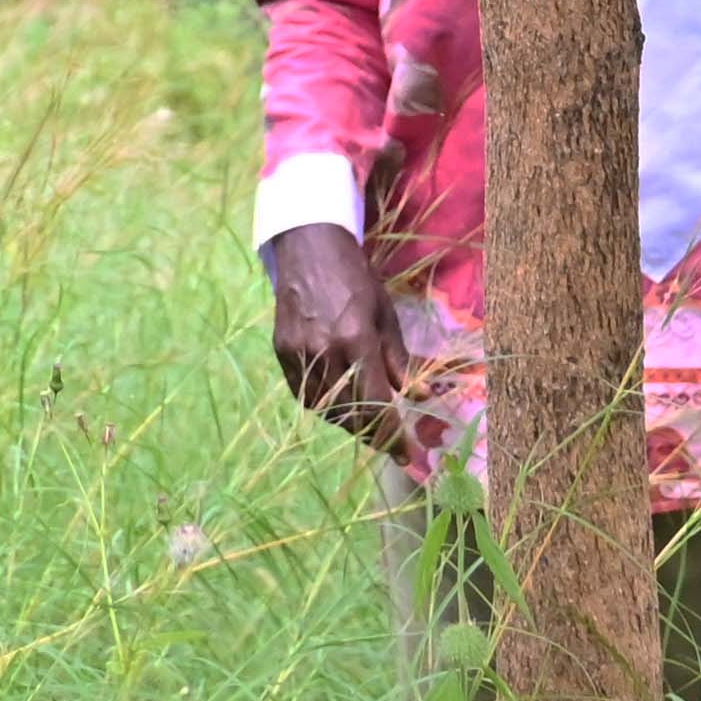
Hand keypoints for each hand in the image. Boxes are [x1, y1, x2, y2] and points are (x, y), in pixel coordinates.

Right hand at [264, 220, 408, 436]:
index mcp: (356, 340)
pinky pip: (303, 393)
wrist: (308, 246)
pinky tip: (336, 400)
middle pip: (349, 413)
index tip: (407, 454)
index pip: (377, 403)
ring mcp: (299, 352)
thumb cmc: (355, 276)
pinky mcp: (281, 350)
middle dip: (372, 434)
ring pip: (325, 408)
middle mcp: (325, 351)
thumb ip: (400, 360)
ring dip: (348, 421)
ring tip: (365, 421)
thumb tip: (419, 397)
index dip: (393, 435)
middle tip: (389, 442)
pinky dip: (322, 404)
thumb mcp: (386, 314)